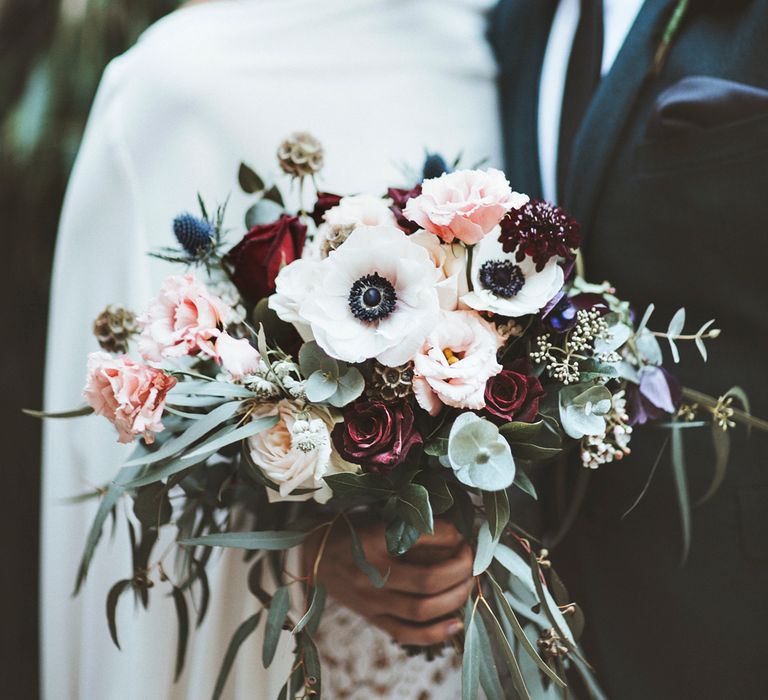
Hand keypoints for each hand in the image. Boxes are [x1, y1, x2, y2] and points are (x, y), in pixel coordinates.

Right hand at [303, 516, 472, 645]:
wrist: (314, 556)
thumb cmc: (351, 530)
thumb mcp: (377, 517)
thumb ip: (409, 525)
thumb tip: (455, 535)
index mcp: (374, 538)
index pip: (423, 538)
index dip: (451, 536)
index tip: (462, 534)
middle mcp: (373, 572)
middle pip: (429, 579)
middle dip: (460, 569)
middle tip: (471, 559)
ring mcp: (372, 599)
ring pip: (423, 609)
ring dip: (455, 597)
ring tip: (467, 583)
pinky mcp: (373, 617)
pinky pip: (408, 633)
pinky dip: (437, 632)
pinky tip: (457, 622)